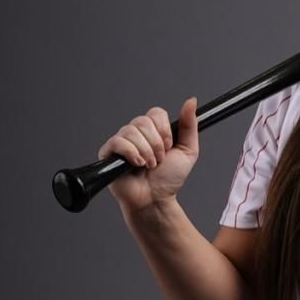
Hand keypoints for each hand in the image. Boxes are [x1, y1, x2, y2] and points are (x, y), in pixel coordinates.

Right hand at [97, 97, 199, 212]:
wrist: (156, 198)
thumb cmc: (169, 178)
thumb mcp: (188, 150)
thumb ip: (190, 125)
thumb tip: (191, 101)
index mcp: (153, 130)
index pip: (156, 113)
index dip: (164, 130)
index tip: (168, 146)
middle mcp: (136, 133)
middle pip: (144, 121)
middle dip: (156, 144)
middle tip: (159, 160)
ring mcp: (121, 142)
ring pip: (132, 131)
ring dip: (146, 152)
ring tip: (149, 166)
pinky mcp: (108, 152)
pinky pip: (118, 142)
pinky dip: (132, 153)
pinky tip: (137, 165)